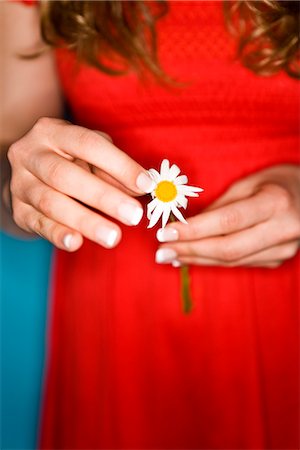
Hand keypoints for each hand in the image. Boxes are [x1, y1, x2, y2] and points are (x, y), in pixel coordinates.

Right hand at [7, 117, 154, 250]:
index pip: (88, 144)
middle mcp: (30, 154)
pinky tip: (76, 242)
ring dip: (85, 221)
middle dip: (103, 197)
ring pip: (51, 203)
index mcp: (52, 132)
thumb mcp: (89, 156)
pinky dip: (57, 234)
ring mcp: (20, 183)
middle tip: (133, 216)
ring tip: (113, 237)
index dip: (119, 165)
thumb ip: (114, 170)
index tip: (146, 184)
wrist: (27, 176)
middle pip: (66, 176)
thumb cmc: (68, 162)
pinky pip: (38, 224)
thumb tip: (144, 187)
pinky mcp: (18, 210)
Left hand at [155, 164, 299, 267]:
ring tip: (170, 256)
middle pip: (228, 249)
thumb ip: (221, 205)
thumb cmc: (279, 181)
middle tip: (160, 252)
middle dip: (190, 251)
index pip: (227, 221)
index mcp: (275, 203)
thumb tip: (187, 224)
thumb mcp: (250, 182)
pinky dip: (212, 261)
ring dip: (197, 259)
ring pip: (232, 261)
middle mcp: (283, 229)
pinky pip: (239, 263)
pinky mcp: (278, 259)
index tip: (164, 233)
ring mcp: (283, 249)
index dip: (194, 231)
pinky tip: (193, 258)